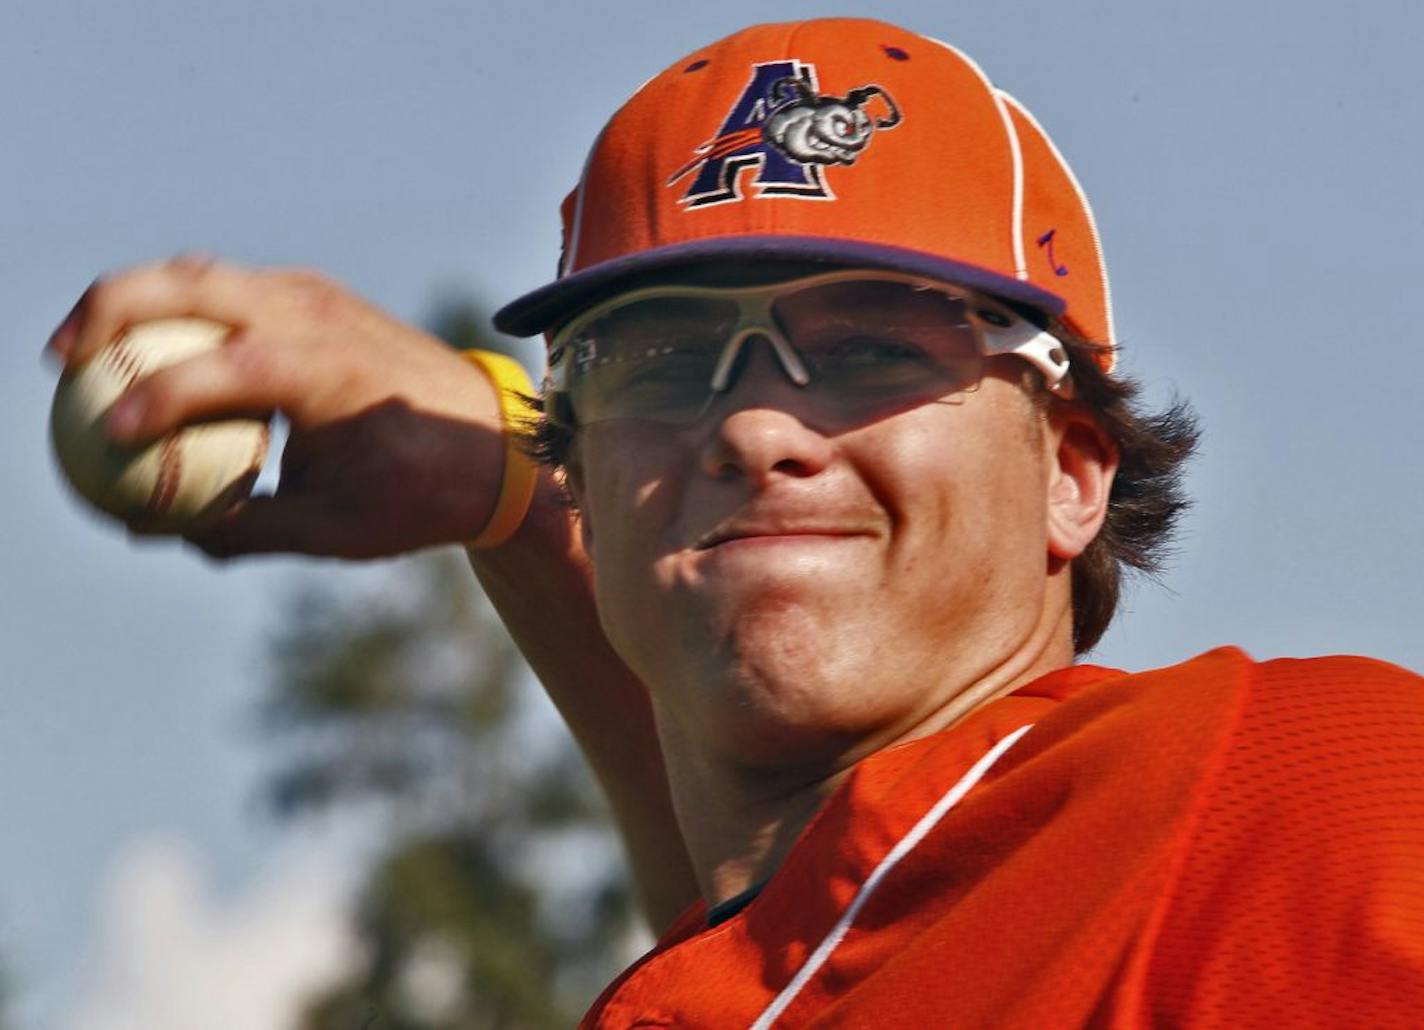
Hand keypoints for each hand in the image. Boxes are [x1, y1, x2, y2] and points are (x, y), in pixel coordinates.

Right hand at [46, 254, 511, 558]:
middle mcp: (316, 314)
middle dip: (110, 311)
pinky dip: (179, 306)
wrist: (495, 443)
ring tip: (85, 349)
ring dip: (137, 299)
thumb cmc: (423, 492)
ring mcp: (316, 294)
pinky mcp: (316, 294)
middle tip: (60, 362)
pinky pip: (230, 285)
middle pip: (190, 283)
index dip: (158, 399)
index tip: (110, 433)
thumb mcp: (338, 529)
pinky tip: (150, 347)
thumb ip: (249, 529)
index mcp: (326, 369)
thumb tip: (164, 530)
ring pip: (202, 273)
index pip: (221, 370)